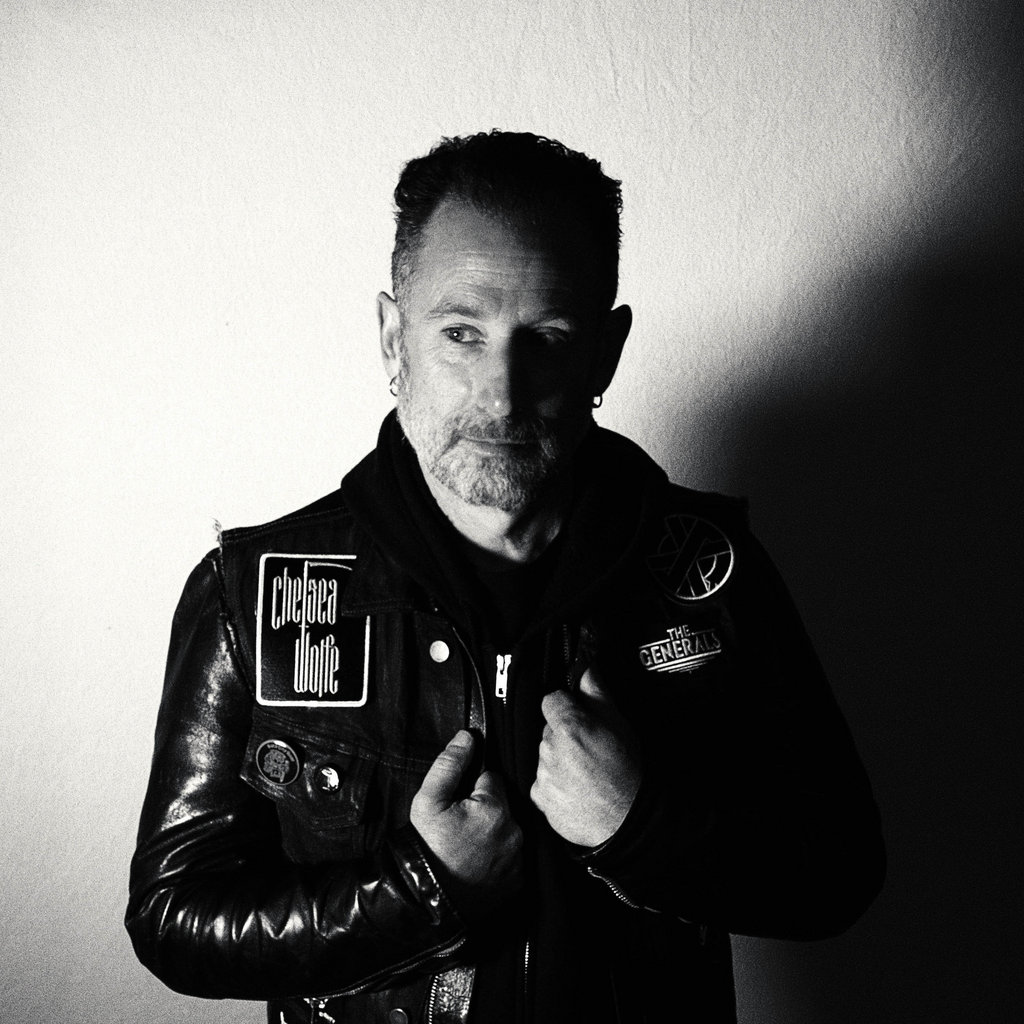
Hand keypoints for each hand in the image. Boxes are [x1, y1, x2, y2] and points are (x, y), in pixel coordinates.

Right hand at [410, 730, 522, 888]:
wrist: (428, 901)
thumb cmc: (427, 848)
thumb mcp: (428, 801)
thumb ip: (449, 764)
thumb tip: (467, 737)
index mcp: (495, 808)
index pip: (492, 779)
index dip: (473, 788)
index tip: (458, 805)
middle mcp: (514, 831)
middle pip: (503, 804)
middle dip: (485, 809)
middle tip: (461, 828)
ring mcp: (519, 858)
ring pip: (509, 829)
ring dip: (494, 832)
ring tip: (469, 847)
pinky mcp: (520, 880)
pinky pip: (513, 855)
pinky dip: (500, 856)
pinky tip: (479, 863)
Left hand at [530, 668, 640, 846]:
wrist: (628, 819)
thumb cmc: (628, 769)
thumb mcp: (619, 724)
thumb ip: (596, 692)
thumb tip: (585, 666)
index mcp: (569, 726)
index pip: (551, 701)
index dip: (566, 707)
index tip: (579, 718)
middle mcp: (550, 749)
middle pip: (548, 730)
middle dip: (563, 736)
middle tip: (588, 750)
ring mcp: (543, 775)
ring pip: (544, 756)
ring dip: (558, 761)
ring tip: (585, 774)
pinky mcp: (540, 799)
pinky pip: (541, 783)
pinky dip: (554, 786)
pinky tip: (577, 791)